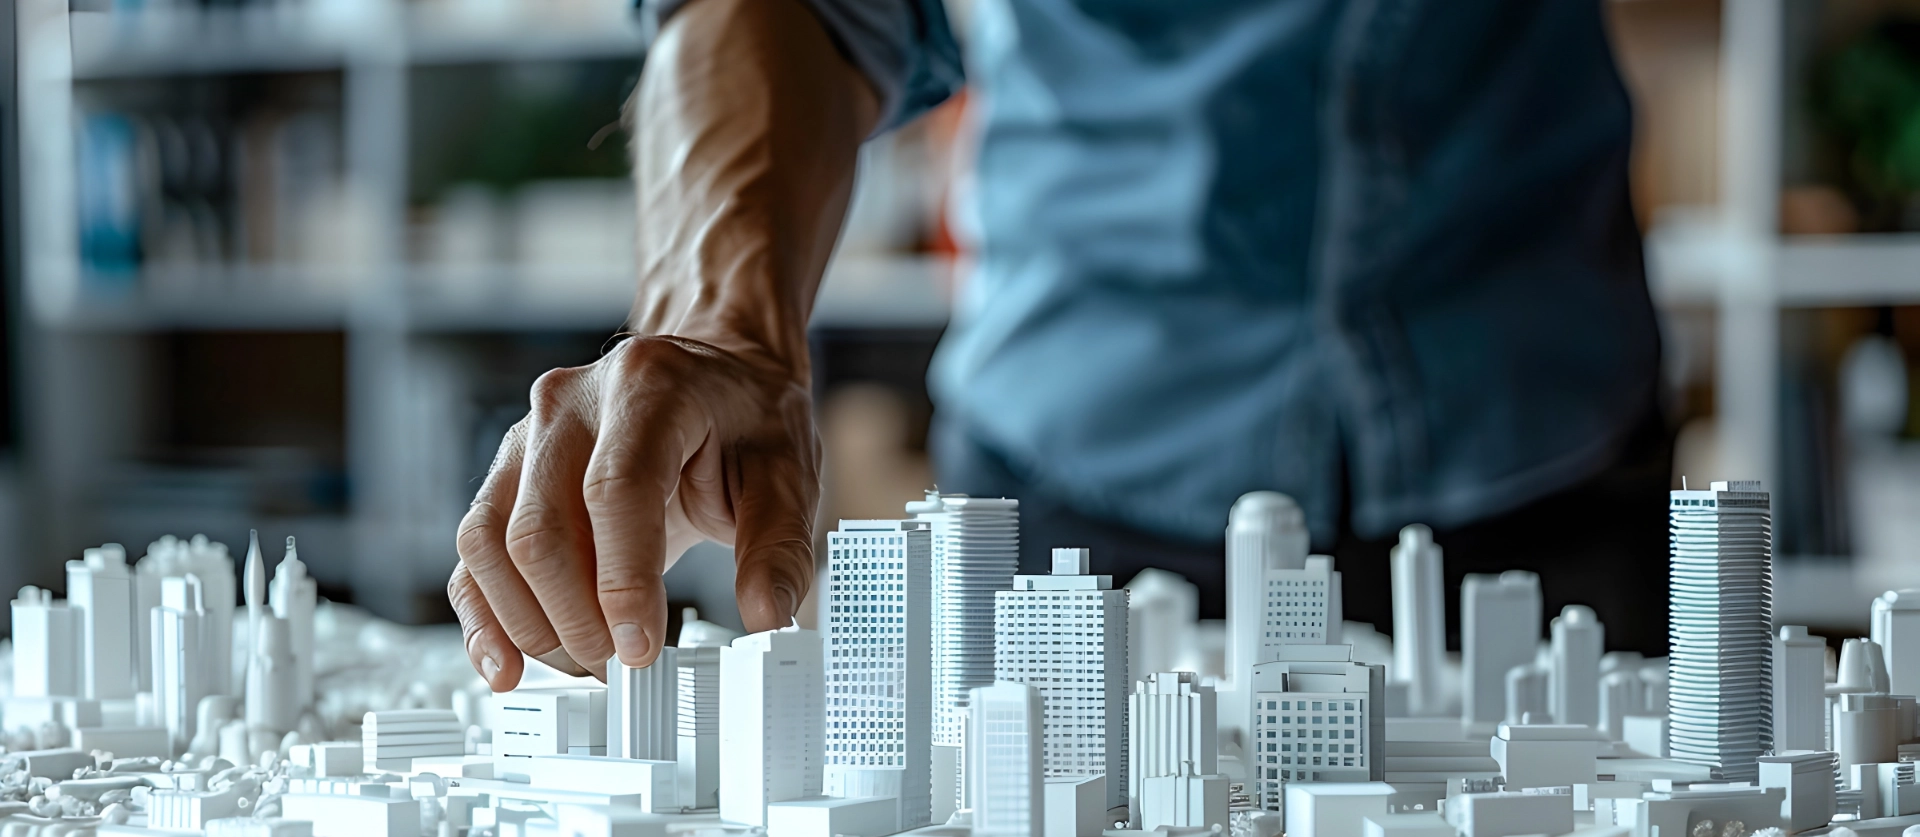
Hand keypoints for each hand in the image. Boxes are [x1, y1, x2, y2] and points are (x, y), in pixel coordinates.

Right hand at [448, 334, 818, 689]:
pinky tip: (506, 662)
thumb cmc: (746, 421)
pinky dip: (485, 612)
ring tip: (588, 662)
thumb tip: (766, 618)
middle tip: (621, 665)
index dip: (621, 580)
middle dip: (576, 618)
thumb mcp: (788, 475)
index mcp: (648, 388)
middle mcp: (571, 403)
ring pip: (491, 542)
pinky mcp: (507, 473)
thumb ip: (778, 549)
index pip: (614, 491)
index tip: (639, 647)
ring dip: (532, 623)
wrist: (714, 378)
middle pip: (541, 528)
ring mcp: (528, 435)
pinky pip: (474, 548)